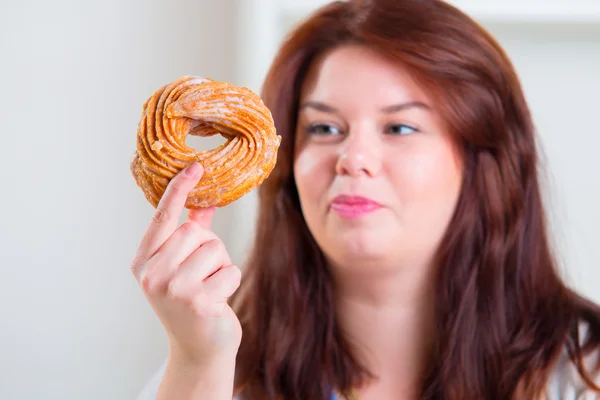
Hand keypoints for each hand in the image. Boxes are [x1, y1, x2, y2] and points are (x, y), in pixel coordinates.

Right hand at [131, 162, 241, 366]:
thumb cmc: (191, 301)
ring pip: (214, 248)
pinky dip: (231, 282)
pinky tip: (218, 301)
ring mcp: (172, 288)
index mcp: (143, 261)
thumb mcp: (182, 266)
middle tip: (202, 274)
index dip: (179, 190)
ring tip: (209, 288)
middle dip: (208, 248)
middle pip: (193, 231)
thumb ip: (191, 233)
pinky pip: (230, 270)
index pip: (162, 217)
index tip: (195, 166)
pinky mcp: (196, 300)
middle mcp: (151, 273)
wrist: (199, 348)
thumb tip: (206, 201)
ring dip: (220, 266)